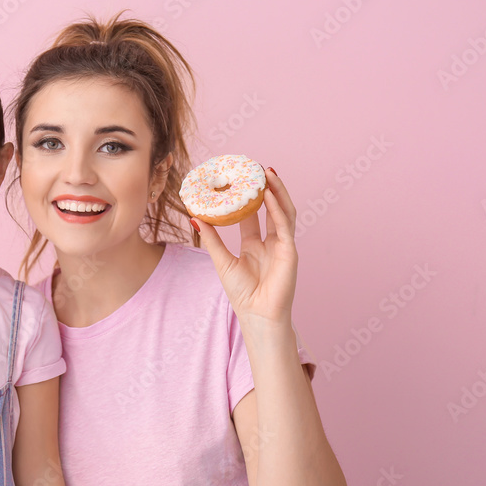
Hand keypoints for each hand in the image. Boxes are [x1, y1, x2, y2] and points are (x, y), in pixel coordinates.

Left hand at [193, 168, 297, 325]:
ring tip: (269, 173)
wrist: (258, 316)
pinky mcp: (290, 251)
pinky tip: (270, 195)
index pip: (254, 215)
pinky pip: (284, 225)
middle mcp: (271, 242)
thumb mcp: (222, 261)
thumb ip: (211, 239)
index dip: (249, 198)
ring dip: (278, 192)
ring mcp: (283, 245)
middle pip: (271, 208)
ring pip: (284, 211)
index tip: (240, 180)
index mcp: (256, 245)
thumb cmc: (242, 294)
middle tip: (257, 169)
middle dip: (267, 188)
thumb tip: (194, 217)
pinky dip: (278, 209)